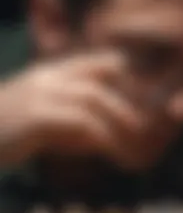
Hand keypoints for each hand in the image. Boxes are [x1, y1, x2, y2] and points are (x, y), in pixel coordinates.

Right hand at [0, 50, 146, 167]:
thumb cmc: (2, 133)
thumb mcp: (38, 121)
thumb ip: (68, 124)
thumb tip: (100, 139)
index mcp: (45, 76)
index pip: (86, 63)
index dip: (112, 68)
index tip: (132, 82)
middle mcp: (45, 80)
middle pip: (95, 86)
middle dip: (122, 107)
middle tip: (140, 126)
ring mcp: (40, 95)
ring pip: (92, 100)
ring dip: (116, 121)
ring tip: (132, 140)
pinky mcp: (37, 116)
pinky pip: (81, 122)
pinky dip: (100, 136)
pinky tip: (110, 149)